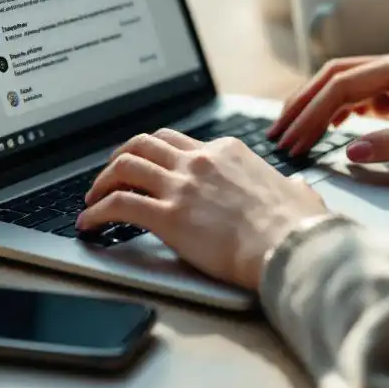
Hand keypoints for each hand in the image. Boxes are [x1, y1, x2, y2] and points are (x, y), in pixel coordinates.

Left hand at [78, 129, 326, 289]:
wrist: (290, 245)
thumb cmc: (297, 225)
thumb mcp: (298, 193)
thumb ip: (292, 187)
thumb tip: (299, 190)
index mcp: (227, 151)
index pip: (179, 141)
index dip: (157, 153)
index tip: (148, 167)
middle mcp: (200, 161)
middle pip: (145, 143)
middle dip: (122, 156)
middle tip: (112, 174)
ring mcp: (181, 186)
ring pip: (125, 165)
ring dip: (103, 180)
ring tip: (93, 197)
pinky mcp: (167, 216)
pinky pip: (118, 204)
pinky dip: (97, 211)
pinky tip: (89, 223)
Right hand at [269, 48, 388, 164]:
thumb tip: (351, 153)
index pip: (343, 85)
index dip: (313, 114)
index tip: (293, 140)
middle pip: (334, 76)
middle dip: (303, 105)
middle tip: (278, 134)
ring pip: (343, 84)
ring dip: (316, 106)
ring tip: (292, 132)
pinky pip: (360, 95)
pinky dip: (338, 110)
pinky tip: (328, 128)